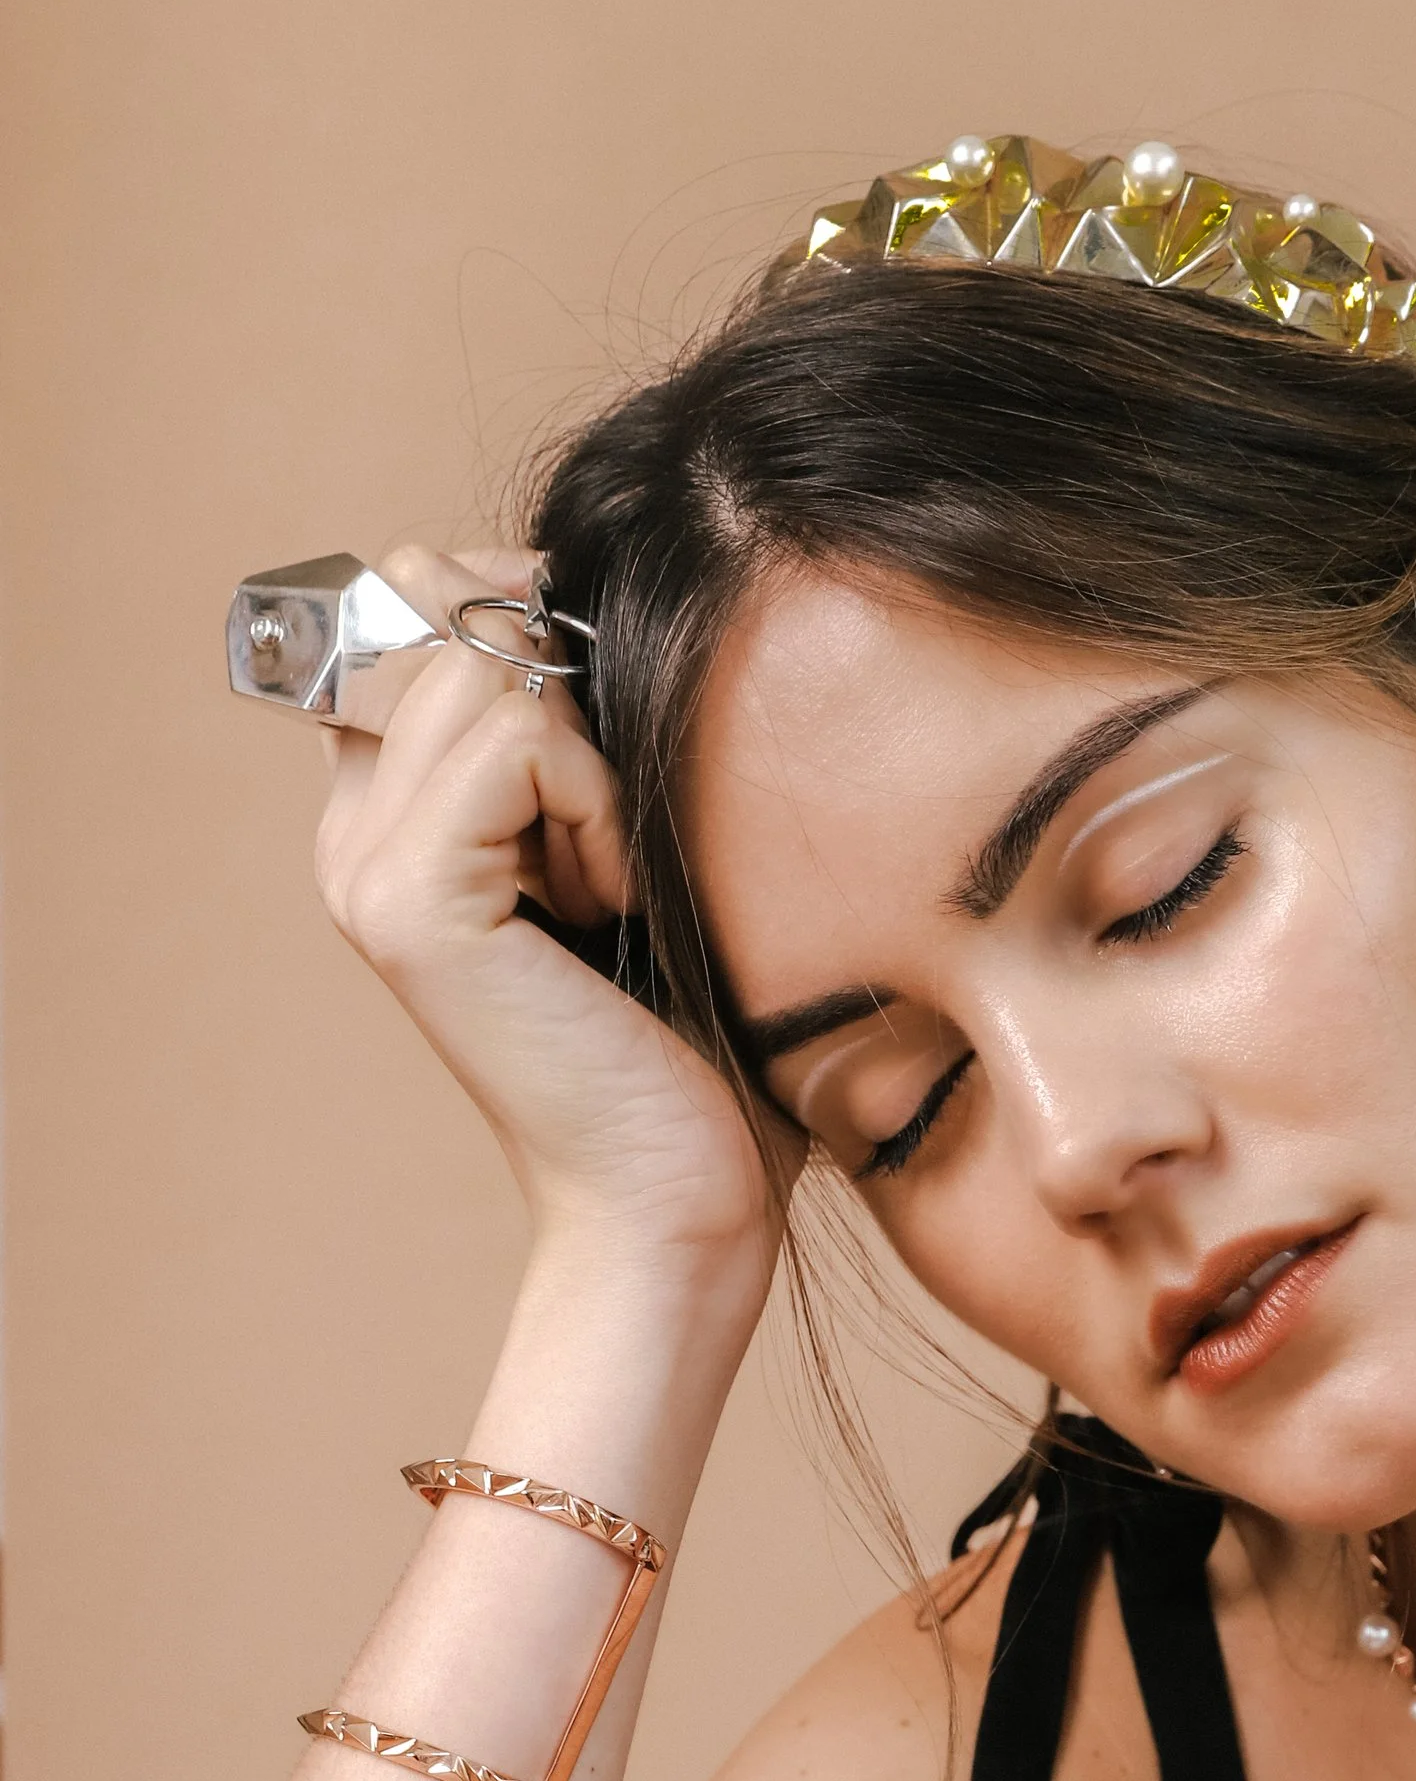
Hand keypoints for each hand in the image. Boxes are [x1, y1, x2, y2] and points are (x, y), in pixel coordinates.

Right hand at [313, 543, 783, 1293]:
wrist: (683, 1200)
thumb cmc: (695, 1042)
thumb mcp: (638, 841)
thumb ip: (579, 723)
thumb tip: (568, 580)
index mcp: (394, 812)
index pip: (415, 594)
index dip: (526, 618)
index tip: (607, 745)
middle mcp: (354, 829)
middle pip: (437, 596)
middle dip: (561, 676)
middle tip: (611, 829)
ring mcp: (366, 865)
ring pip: (483, 659)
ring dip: (593, 757)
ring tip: (615, 881)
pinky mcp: (410, 899)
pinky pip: (518, 735)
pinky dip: (599, 804)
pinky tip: (615, 903)